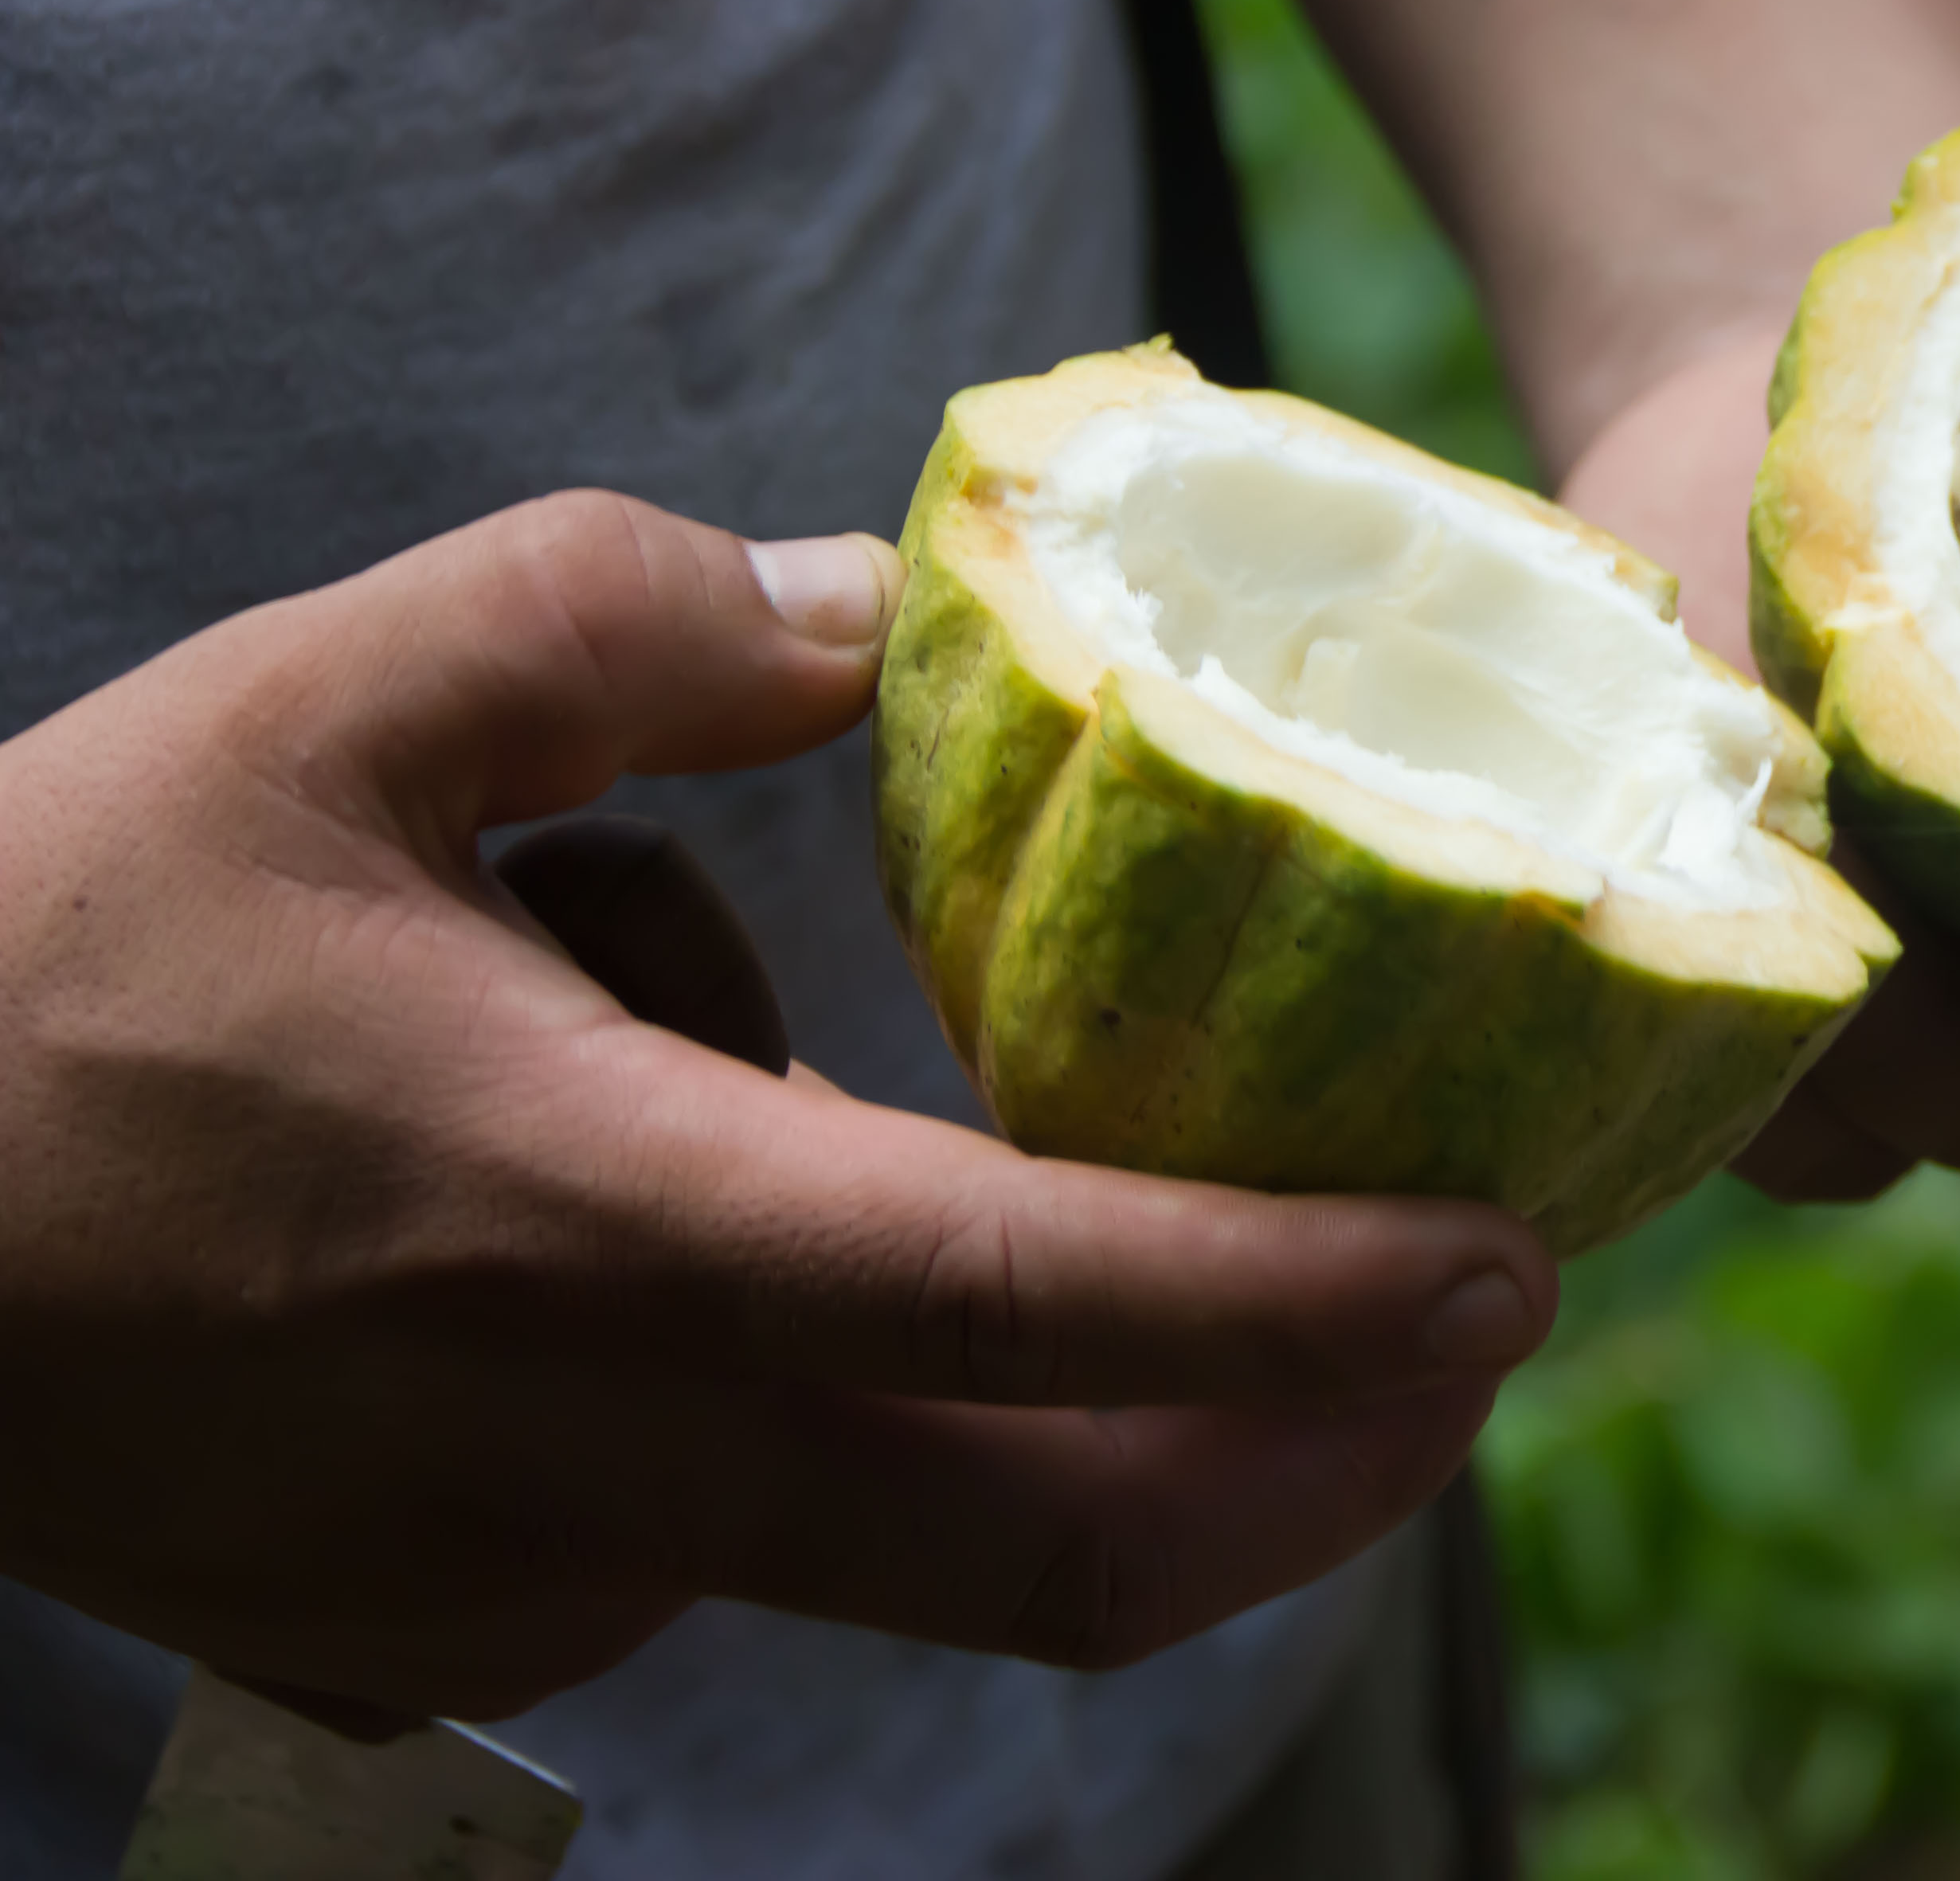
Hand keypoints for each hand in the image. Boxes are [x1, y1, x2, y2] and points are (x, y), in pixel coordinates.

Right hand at [0, 494, 1555, 1719]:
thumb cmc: (32, 952)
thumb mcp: (335, 694)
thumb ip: (639, 619)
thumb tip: (872, 613)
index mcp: (593, 1225)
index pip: (1045, 1310)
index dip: (1314, 1315)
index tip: (1516, 1269)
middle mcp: (591, 1460)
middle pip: (1061, 1543)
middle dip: (1311, 1458)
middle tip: (1452, 1321)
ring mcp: (524, 1587)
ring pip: (888, 1508)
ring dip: (968, 1346)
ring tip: (694, 1045)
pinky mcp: (457, 1641)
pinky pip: (726, 1527)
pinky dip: (779, 1381)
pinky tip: (583, 1179)